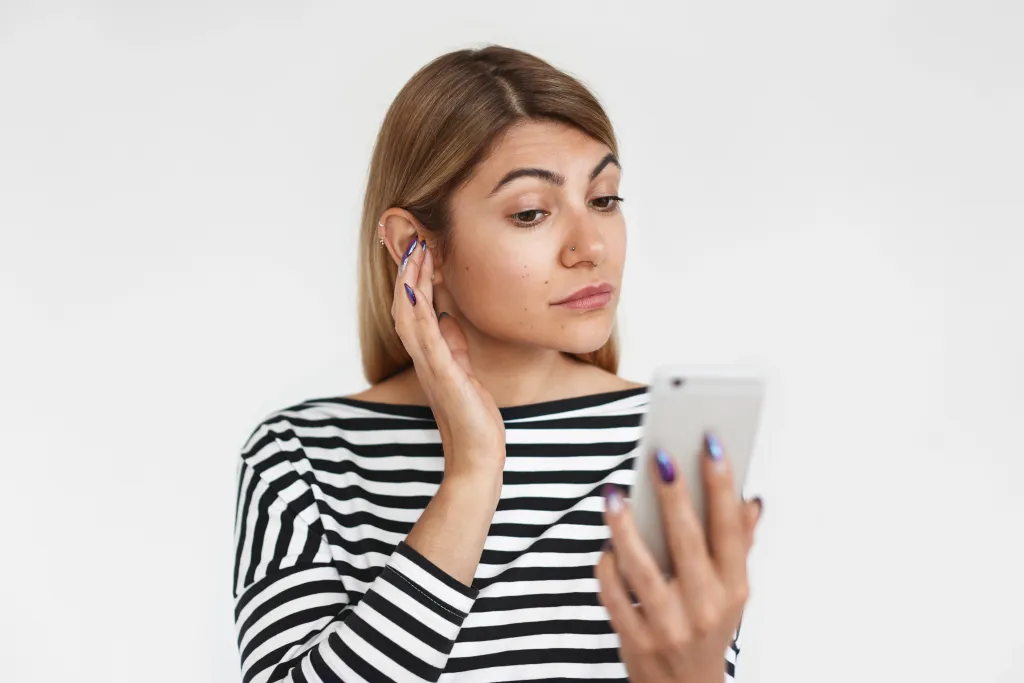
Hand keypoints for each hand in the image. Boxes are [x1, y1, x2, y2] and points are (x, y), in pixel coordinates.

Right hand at [391, 235, 505, 482]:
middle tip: (411, 239)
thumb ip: (455, 348)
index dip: (414, 279)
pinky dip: (418, 308)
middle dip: (408, 272)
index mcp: (430, 357)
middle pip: (405, 306)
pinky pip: (425, 335)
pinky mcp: (443, 374)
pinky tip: (416, 286)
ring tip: (414, 251)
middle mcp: (425, 359)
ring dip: (410, 281)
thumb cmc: (474, 421)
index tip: (420, 250)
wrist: (477, 458)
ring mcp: (431, 366)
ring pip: (410, 315)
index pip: (416, 310)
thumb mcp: (466, 375)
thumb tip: (450, 320)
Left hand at [595, 433, 762, 682]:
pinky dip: (607, 566)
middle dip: (674, 497)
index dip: (721, 485)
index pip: (730, 529)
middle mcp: (705, 607)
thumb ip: (739, 546)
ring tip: (615, 494)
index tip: (710, 444)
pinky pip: (614, 594)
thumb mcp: (732, 593)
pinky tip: (604, 542)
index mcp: (734, 588)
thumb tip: (751, 501)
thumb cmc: (707, 628)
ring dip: (626, 528)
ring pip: (641, 567)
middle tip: (660, 456)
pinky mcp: (635, 639)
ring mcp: (669, 625)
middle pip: (687, 542)